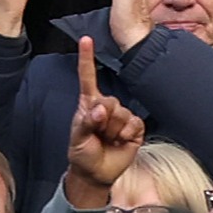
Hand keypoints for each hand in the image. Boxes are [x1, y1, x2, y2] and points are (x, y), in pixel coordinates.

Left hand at [64, 39, 146, 199]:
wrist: (97, 173)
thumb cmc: (83, 153)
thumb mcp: (78, 139)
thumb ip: (87, 122)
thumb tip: (100, 109)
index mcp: (88, 103)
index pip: (88, 78)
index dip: (87, 58)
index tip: (86, 39)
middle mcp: (106, 106)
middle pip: (110, 101)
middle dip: (104, 119)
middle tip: (99, 134)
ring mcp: (121, 116)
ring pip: (123, 114)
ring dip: (114, 130)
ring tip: (108, 140)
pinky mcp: (134, 127)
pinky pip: (134, 124)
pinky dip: (126, 134)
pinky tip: (120, 141)